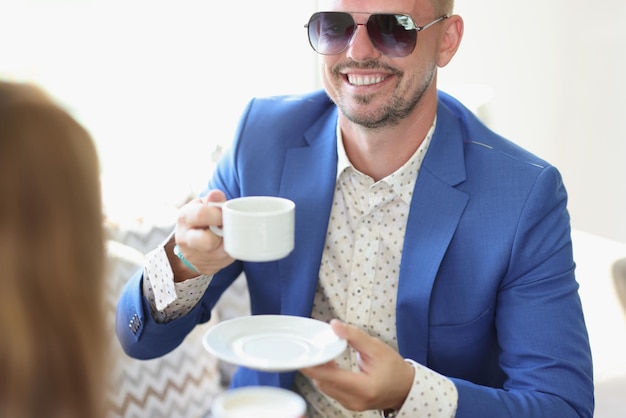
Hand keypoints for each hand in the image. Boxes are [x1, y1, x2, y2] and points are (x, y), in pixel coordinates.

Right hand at [171, 189, 233, 279]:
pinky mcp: (204, 268)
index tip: (225, 215)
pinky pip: (224, 262)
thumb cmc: (201, 219)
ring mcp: (193, 257)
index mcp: (185, 218)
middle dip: (222, 234)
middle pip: (207, 241)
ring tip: (226, 236)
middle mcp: (185, 239)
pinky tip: (225, 246)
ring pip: (220, 253)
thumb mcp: (203, 205)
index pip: (201, 215)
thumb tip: (217, 194)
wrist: (190, 243)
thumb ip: (212, 200)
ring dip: (228, 243)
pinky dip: (229, 253)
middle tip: (225, 228)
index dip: (218, 215)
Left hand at [300, 319, 414, 411]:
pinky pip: (331, 390)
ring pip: (325, 388)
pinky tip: (330, 364)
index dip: (314, 367)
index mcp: (364, 388)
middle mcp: (355, 401)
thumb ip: (354, 336)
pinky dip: (327, 377)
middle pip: (324, 384)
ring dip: (321, 371)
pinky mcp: (349, 404)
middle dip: (316, 366)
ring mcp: (351, 405)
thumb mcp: (376, 348)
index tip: (303, 357)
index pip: (331, 378)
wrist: (405, 387)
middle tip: (314, 348)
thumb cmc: (394, 368)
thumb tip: (334, 326)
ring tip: (325, 354)